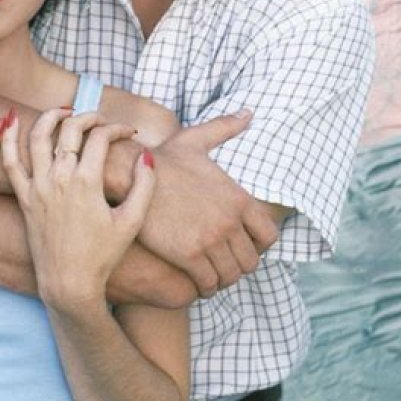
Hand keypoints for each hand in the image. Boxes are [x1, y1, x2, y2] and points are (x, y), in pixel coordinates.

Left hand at [3, 109, 155, 310]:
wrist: (69, 283)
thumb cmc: (103, 256)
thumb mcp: (132, 222)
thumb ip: (144, 186)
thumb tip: (146, 155)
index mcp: (86, 182)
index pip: (100, 138)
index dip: (117, 128)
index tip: (128, 132)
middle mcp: (59, 179)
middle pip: (70, 129)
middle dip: (88, 117)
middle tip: (100, 121)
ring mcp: (37, 187)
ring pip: (38, 137)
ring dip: (51, 117)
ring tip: (65, 111)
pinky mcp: (24, 198)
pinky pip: (10, 163)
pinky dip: (7, 139)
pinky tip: (11, 120)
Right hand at [140, 114, 279, 296]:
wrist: (130, 174)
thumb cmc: (163, 159)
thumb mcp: (197, 140)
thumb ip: (225, 128)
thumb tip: (249, 113)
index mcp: (238, 198)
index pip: (269, 236)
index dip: (259, 245)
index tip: (244, 246)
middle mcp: (230, 221)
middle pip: (251, 261)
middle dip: (239, 265)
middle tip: (225, 264)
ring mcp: (210, 240)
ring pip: (231, 276)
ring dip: (223, 279)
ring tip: (212, 275)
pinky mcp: (188, 255)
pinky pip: (208, 284)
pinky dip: (205, 287)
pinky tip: (196, 281)